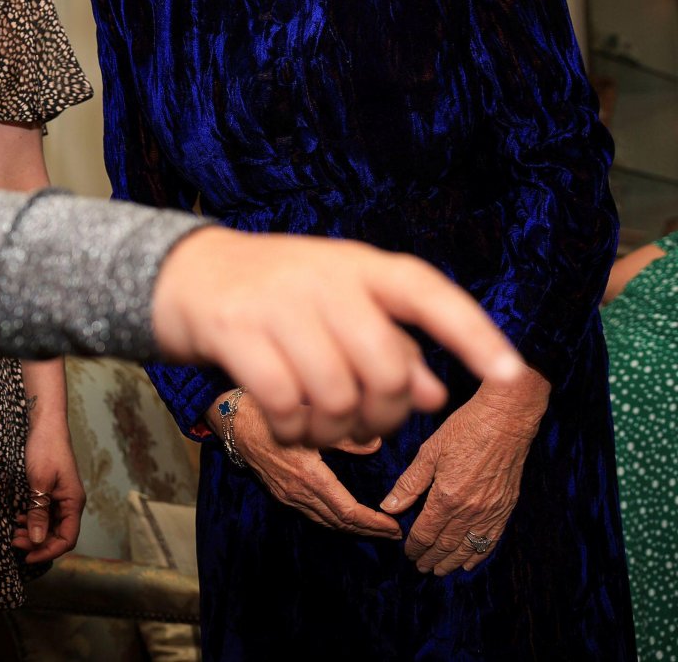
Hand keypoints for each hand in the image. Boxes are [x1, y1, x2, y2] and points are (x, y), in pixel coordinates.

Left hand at [11, 413, 84, 563]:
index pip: (67, 539)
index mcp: (73, 502)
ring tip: (14, 532)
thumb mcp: (39, 482)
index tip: (27, 556)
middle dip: (37, 543)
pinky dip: (32, 520)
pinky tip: (18, 518)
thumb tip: (37, 540)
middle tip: (14, 541)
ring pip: (50, 525)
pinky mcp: (51, 491)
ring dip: (33, 532)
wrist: (45, 423)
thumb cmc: (46, 448)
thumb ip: (39, 511)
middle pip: (58, 535)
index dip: (48, 551)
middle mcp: (69, 502)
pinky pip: (44, 513)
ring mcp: (60, 497)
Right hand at [152, 229, 523, 446]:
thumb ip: (389, 344)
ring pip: (335, 395)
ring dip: (334, 431)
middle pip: (384, 367)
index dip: (471, 333)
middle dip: (384, 414)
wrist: (187, 273)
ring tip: (322, 426)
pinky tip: (290, 426)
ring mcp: (276, 302)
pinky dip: (294, 430)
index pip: (426, 292)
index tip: (509, 373)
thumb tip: (433, 395)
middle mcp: (322, 278)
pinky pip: (285, 404)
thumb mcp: (339, 305)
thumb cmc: (278, 294)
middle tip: (367, 425)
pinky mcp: (235, 329)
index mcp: (357, 265)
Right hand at [220, 393, 400, 538]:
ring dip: (351, 528)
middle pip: (339, 523)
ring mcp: (287, 496)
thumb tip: (376, 445)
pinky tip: (344, 515)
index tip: (394, 526)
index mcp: (308, 476)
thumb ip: (343, 436)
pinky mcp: (280, 493)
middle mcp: (298, 493)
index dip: (373, 522)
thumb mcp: (308, 419)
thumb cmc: (268, 414)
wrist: (232, 421)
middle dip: (368, 530)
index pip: (348, 512)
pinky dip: (334, 519)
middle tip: (394, 533)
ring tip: (375, 527)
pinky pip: (313, 514)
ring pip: (325, 521)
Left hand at [380, 366, 549, 574]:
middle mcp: (470, 511)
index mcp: (447, 497)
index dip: (414, 546)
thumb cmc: (464, 430)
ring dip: (453, 562)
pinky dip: (479, 554)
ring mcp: (491, 512)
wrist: (505, 421)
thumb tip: (389, 507)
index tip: (407, 553)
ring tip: (440, 570)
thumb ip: (409, 483)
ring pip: (469, 548)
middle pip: (447, 545)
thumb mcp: (430, 451)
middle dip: (431, 559)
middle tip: (420, 568)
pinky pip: (491, 540)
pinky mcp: (506, 508)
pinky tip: (470, 561)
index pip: (426, 533)